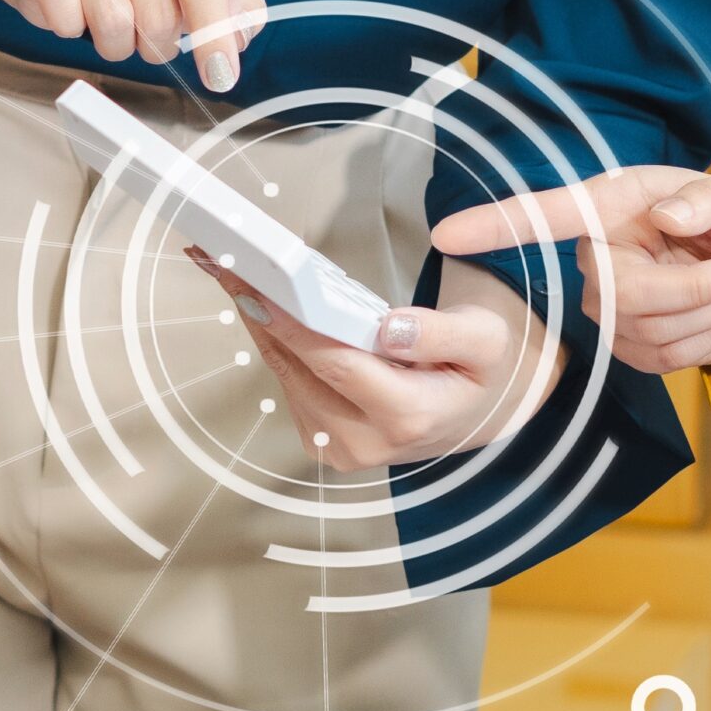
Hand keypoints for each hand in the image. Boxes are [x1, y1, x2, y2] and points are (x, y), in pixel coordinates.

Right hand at [0, 0, 264, 91]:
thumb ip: (235, 3)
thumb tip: (241, 33)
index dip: (214, 35)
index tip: (221, 76)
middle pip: (158, 14)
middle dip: (159, 42)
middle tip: (149, 28)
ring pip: (114, 25)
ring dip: (119, 42)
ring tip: (116, 19)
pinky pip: (65, 21)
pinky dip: (74, 30)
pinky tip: (77, 9)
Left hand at [185, 248, 564, 469]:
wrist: (474, 414)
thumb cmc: (479, 369)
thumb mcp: (486, 339)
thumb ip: (442, 332)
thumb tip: (386, 329)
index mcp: (408, 417)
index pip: (336, 362)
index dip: (291, 323)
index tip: (255, 285)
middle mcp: (365, 443)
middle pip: (298, 368)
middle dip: (260, 311)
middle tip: (224, 262)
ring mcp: (340, 449)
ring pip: (285, 375)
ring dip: (258, 323)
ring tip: (232, 273)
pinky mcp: (322, 442)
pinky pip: (289, 383)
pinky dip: (274, 341)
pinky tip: (260, 304)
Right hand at [429, 165, 710, 373]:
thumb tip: (669, 216)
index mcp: (618, 203)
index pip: (548, 215)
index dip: (497, 225)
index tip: (449, 234)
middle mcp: (603, 252)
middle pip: (620, 293)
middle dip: (693, 291)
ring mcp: (612, 304)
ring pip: (647, 330)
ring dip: (709, 313)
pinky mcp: (630, 343)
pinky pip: (663, 357)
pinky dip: (706, 339)